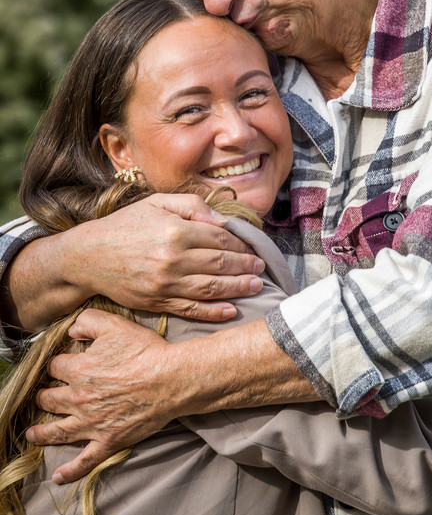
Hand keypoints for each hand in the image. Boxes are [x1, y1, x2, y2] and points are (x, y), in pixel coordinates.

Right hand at [11, 192, 265, 331]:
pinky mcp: (156, 302)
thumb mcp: (156, 203)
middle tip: (260, 267)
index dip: (240, 243)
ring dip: (238, 288)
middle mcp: (172, 258)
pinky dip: (213, 312)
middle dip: (245, 265)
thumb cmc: (125, 225)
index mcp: (175, 230)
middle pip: (220, 263)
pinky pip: (191, 309)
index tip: (252, 247)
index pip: (219, 237)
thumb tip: (222, 219)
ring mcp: (165, 284)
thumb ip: (191, 206)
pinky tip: (231, 310)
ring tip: (255, 285)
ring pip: (211, 288)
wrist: (88, 256)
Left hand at [27, 310, 184, 482]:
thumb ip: (88, 321)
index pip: (56, 367)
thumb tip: (71, 330)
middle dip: (43, 397)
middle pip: (49, 399)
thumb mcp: (115, 325)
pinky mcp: (108, 441)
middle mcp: (79, 398)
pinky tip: (58, 477)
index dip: (58, 364)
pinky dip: (70, 471)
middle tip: (42, 398)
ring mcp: (92, 423)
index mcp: (79, 369)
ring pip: (58, 431)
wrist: (171, 379)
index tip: (60, 364)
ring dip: (42, 433)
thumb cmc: (146, 351)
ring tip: (32, 435)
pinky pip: (85, 460)